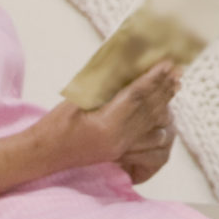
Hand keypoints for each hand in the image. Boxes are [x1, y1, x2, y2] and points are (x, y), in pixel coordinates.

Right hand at [50, 62, 180, 171]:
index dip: (154, 78)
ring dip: (165, 104)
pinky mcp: (120, 153)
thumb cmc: (51, 127)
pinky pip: (149, 139)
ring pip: (153, 125)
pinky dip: (158, 124)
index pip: (137, 96)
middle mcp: (119, 138)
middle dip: (164, 88)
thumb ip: (101, 90)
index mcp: (106, 124)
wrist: (41, 155)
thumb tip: (125, 73)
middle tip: (177, 71)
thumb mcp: (74, 102)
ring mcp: (121, 148)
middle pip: (150, 110)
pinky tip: (164, 114)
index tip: (168, 63)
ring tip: (173, 87)